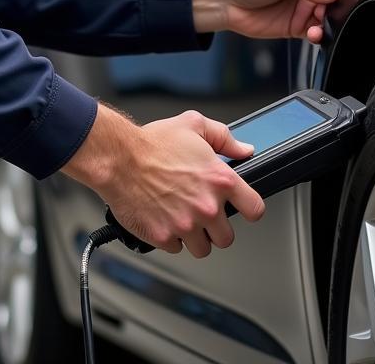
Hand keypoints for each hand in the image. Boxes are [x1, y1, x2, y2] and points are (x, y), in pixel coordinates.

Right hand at [62, 104, 264, 256]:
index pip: (255, 209)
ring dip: (194, 236)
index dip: (250, 209)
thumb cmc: (153, 143)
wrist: (119, 158)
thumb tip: (243, 149)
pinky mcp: (164, 237)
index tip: (243, 208)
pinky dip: (171, 237)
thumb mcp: (193, 125)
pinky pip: (176, 248)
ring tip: (182, 217)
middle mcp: (207, 206)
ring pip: (203, 248)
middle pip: (227, 237)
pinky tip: (164, 218)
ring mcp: (186, 225)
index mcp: (220, 180)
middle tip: (202, 212)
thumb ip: (224, 137)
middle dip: (216, 227)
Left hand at [193, 0, 357, 43]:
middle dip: (343, 1)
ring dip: (332, 20)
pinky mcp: (301, 22)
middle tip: (336, 9)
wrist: (224, 1)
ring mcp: (308, 2)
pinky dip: (322, 33)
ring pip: (334, 13)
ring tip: (319, 22)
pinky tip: (313, 33)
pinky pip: (321, 29)